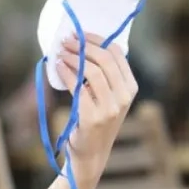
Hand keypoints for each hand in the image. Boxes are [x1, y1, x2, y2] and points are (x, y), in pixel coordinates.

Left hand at [55, 33, 138, 179]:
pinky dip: (66, 73)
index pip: (118, 54)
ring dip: (73, 58)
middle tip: (66, 41)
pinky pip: (78, 87)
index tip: (80, 34)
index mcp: (131, 88)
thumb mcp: (108, 97)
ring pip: (92, 70)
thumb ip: (104, 76)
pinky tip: (58, 67)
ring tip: (60, 54)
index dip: (97, 40)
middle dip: (83, 45)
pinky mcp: (93, 117)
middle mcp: (124, 97)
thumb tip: (82, 44)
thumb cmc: (96, 120)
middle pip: (105, 59)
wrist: (91, 154)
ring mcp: (110, 109)